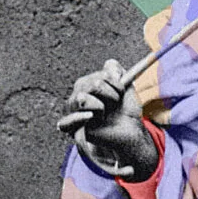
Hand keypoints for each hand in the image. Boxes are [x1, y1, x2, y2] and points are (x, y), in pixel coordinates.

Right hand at [64, 59, 155, 179]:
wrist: (130, 133)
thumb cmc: (126, 111)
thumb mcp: (127, 87)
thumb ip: (117, 70)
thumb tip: (109, 65)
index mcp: (88, 85)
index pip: (100, 76)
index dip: (114, 82)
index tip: (122, 91)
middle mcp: (78, 96)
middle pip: (92, 84)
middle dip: (110, 94)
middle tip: (115, 104)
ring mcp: (74, 112)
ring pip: (82, 98)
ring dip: (101, 106)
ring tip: (105, 114)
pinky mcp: (74, 129)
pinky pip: (67, 121)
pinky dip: (79, 118)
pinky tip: (90, 117)